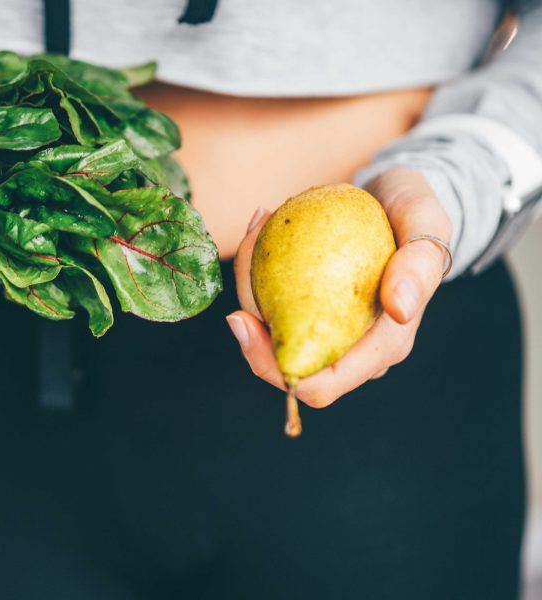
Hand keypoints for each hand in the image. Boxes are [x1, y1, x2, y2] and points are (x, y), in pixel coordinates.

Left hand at [228, 167, 452, 407]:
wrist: (396, 198)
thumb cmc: (414, 210)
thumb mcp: (427, 221)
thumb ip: (421, 263)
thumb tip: (400, 310)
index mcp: (385, 345)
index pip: (323, 384)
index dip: (275, 369)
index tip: (242, 320)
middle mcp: (352, 348)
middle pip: (283, 364)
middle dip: (249, 324)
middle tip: (244, 256)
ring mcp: (327, 330)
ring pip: (269, 332)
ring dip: (248, 284)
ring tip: (256, 227)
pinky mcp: (307, 309)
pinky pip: (269, 304)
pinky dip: (255, 271)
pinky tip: (258, 228)